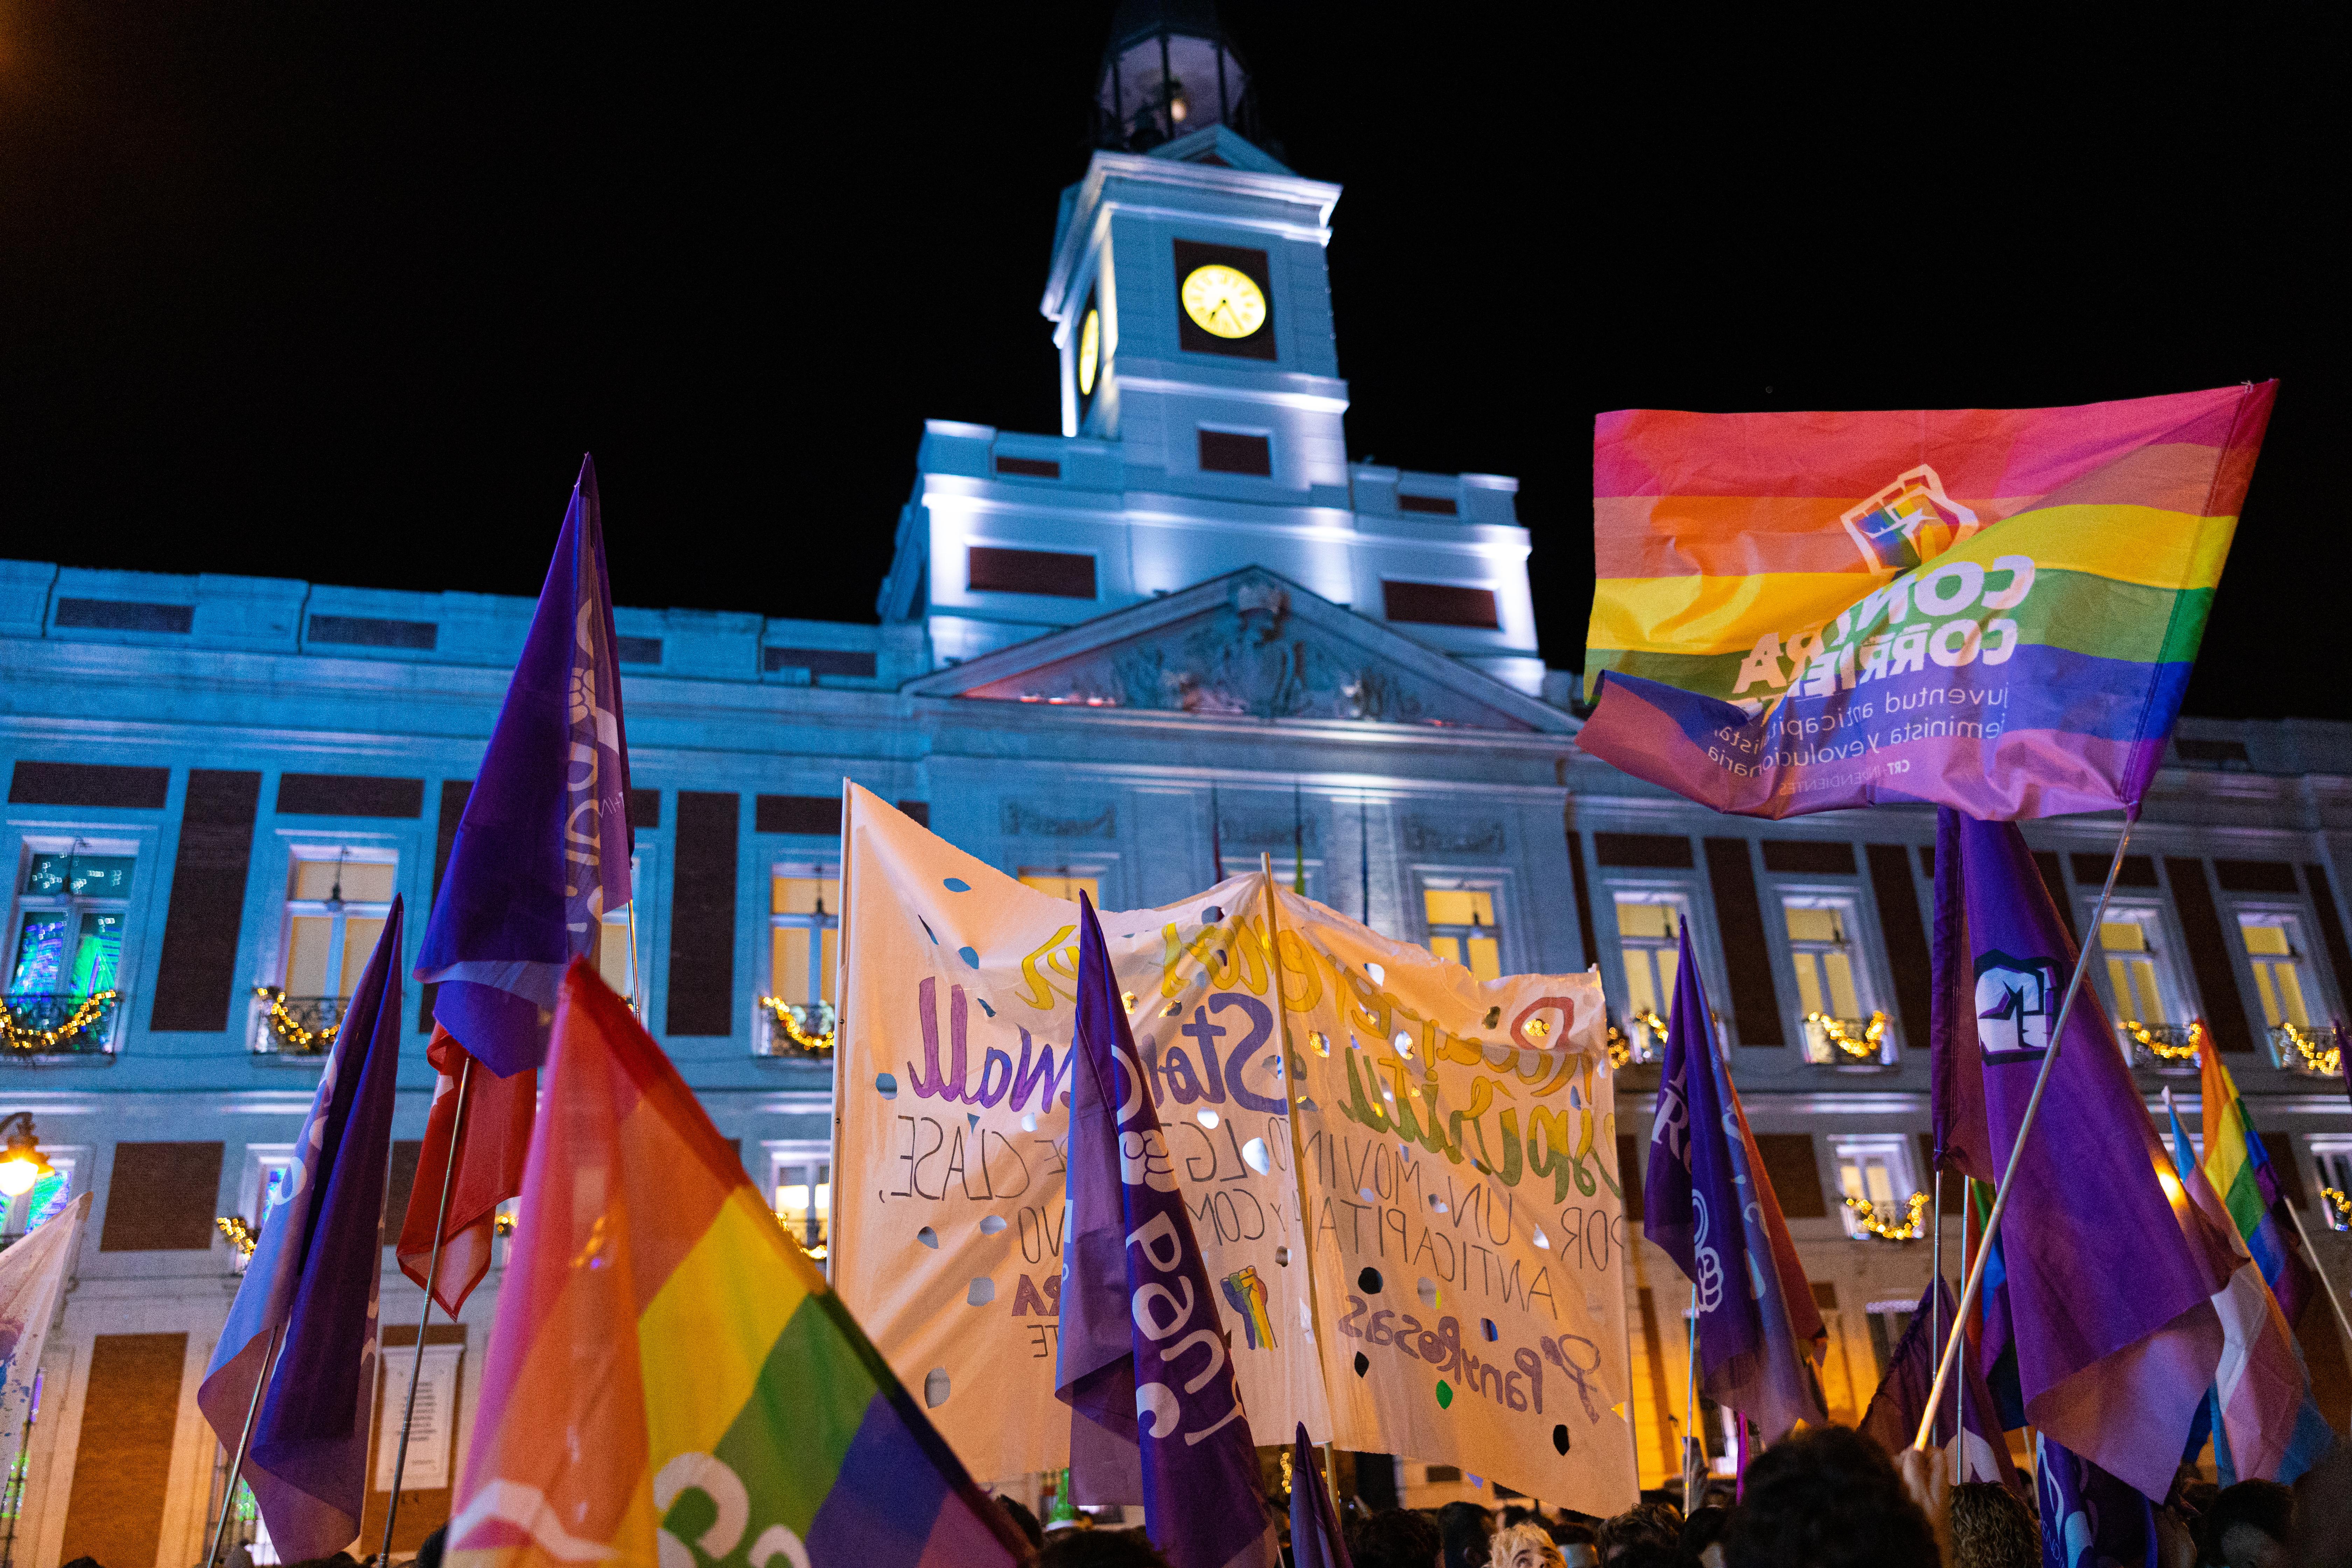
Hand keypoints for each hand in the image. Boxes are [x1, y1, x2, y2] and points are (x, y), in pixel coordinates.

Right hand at [1895, 1445, 1952, 1566]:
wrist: (1926, 1553)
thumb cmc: (1925, 1525)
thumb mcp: (1920, 1495)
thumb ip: (1916, 1471)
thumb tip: (1915, 1449)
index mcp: (1938, 1481)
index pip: (1935, 1454)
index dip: (1922, 1449)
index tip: (1906, 1454)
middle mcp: (1930, 1485)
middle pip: (1917, 1461)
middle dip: (1903, 1462)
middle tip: (1897, 1474)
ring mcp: (1920, 1494)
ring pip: (1906, 1472)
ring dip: (1896, 1474)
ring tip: (1892, 1486)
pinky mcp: (1910, 1502)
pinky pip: (1900, 1485)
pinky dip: (1893, 1485)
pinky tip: (1889, 1492)